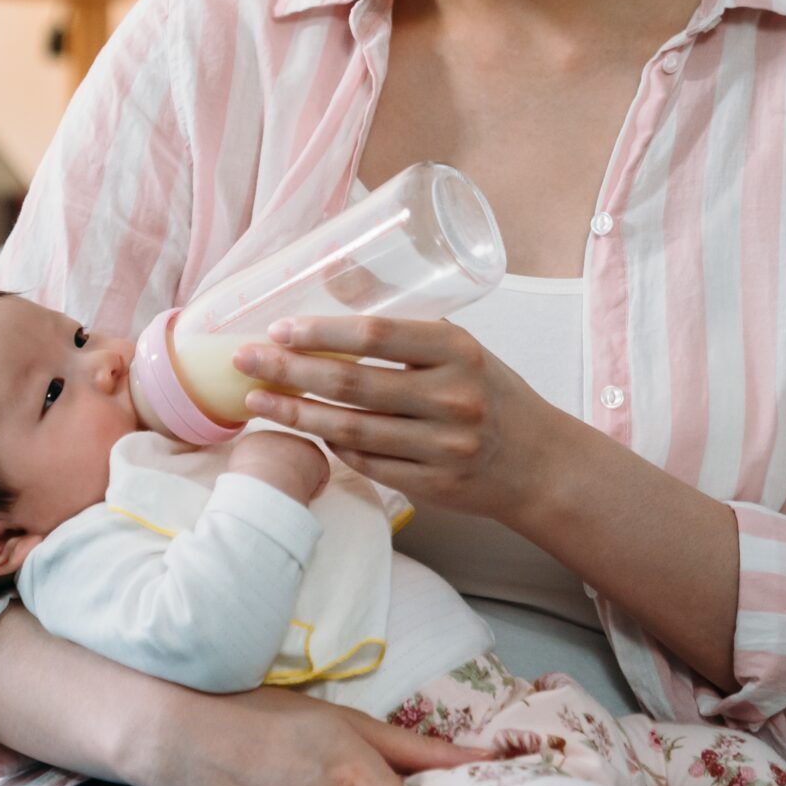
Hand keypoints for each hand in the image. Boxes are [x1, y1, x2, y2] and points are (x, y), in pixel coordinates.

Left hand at [233, 316, 572, 524]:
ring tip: (255, 398)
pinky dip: (327, 442)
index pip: (377, 335)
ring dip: (294, 412)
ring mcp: (440, 446)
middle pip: (351, 383)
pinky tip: (301, 426)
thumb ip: (408, 334)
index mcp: (458, 351)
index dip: (321, 331)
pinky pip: (364, 462)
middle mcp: (451, 398)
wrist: (540, 464)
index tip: (279, 328)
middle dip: (289, 369)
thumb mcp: (464, 350)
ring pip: (349, 429)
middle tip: (245, 359)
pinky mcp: (429, 485)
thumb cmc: (493, 395)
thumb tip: (332, 299)